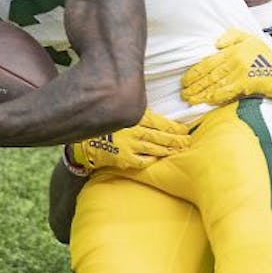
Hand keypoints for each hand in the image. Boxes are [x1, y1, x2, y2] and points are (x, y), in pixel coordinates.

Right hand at [65, 109, 191, 172]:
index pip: (162, 123)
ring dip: (169, 150)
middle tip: (188, 141)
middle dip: (177, 140)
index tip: (185, 129)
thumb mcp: (121, 112)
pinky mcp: (125, 158)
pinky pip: (144, 161)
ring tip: (180, 150)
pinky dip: (153, 160)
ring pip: (156, 149)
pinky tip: (160, 159)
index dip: (175, 127)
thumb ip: (138, 114)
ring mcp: (130, 146)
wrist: (83, 141)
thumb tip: (157, 118)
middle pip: (162, 137)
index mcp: (135, 116)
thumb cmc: (104, 124)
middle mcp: (135, 131)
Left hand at [181, 28, 271, 105]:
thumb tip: (215, 43)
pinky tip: (206, 101)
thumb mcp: (249, 38)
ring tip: (190, 99)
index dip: (195, 73)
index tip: (185, 81)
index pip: (208, 62)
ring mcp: (239, 74)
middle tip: (183, 93)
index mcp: (232, 50)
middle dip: (194, 85)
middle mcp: (234, 61)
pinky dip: (214, 97)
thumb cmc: (265, 56)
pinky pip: (226, 92)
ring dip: (201, 94)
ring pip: (214, 85)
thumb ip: (232, 36)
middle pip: (209, 75)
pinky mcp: (245, 84)